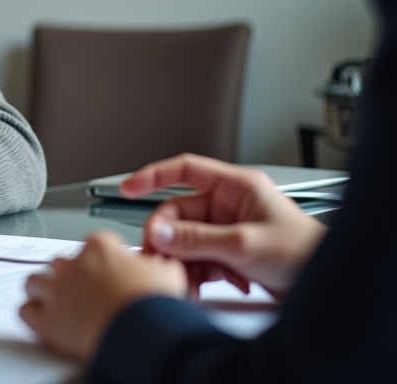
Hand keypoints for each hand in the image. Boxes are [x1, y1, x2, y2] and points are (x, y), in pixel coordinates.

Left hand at [20, 231, 186, 362]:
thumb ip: (156, 264)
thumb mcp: (167, 273)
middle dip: (71, 275)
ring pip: (35, 281)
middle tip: (85, 291)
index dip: (103, 256)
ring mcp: (56, 290)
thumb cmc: (153, 304)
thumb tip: (158, 265)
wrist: (142, 334)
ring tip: (57, 301)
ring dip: (43, 290)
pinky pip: (26, 310)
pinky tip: (43, 318)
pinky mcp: (47, 319)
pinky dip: (32, 313)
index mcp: (100, 248)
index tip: (108, 267)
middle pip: (61, 262)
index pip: (94, 243)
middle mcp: (73, 264)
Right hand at [123, 154, 326, 297]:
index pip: (184, 170)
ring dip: (184, 262)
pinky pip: (198, 259)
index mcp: (236, 187)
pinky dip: (198, 274)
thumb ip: (196, 239)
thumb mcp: (243, 243)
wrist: (329, 286)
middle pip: (178, 215)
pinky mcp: (230, 254)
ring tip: (189, 281)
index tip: (127, 187)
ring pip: (185, 241)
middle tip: (161, 260)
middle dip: (169, 240)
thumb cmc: (305, 253)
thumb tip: (158, 232)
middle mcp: (229, 205)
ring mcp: (228, 230)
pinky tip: (207, 285)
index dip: (152, 176)